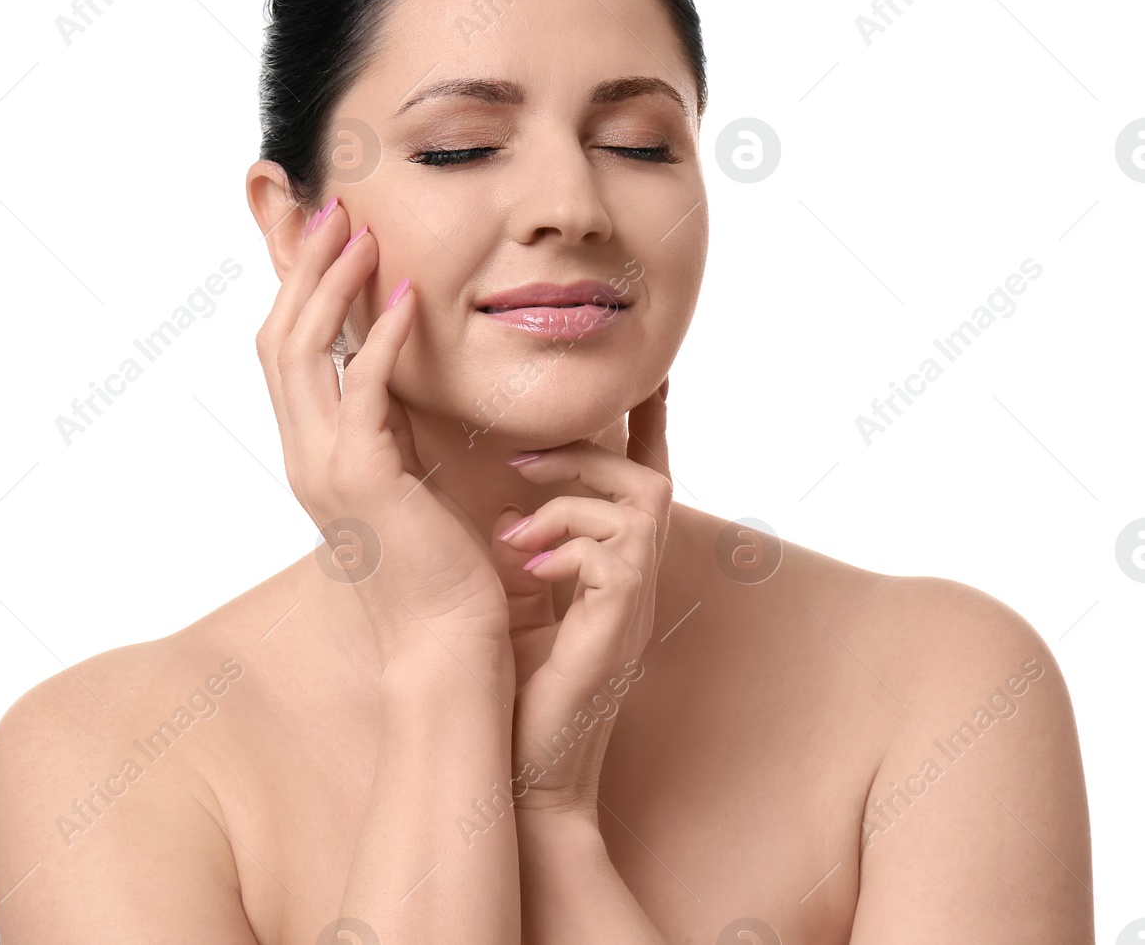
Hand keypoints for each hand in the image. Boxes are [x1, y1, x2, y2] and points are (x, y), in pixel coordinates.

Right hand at [256, 200, 511, 667]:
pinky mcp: (363, 480)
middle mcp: (305, 456)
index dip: (298, 289)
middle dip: (303, 269)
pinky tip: (405, 298)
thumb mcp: (408, 476)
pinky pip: (361, 390)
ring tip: (360, 232)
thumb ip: (391, 424)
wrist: (446, 642)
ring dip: (331, 287)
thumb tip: (393, 370)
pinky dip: (378, 338)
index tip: (328, 234)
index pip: (285, 353)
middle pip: (279, 340)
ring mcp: (325, 468)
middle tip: (333, 210)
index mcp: (313, 453)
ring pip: (302, 355)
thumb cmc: (441, 563)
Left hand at [494, 378, 670, 817]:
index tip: (642, 371)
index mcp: (609, 567)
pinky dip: (567, 542)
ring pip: (641, 497)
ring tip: (512, 527)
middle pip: (650, 473)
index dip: (643, 422)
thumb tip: (494, 505)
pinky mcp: (621, 621)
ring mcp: (635, 599)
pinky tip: (523, 566)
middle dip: (591, 447)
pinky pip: (619, 546)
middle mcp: (633, 577)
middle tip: (522, 455)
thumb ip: (520, 549)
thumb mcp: (512, 600)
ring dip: (570, 495)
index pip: (635, 478)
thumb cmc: (512, 689)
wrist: (520, 772)